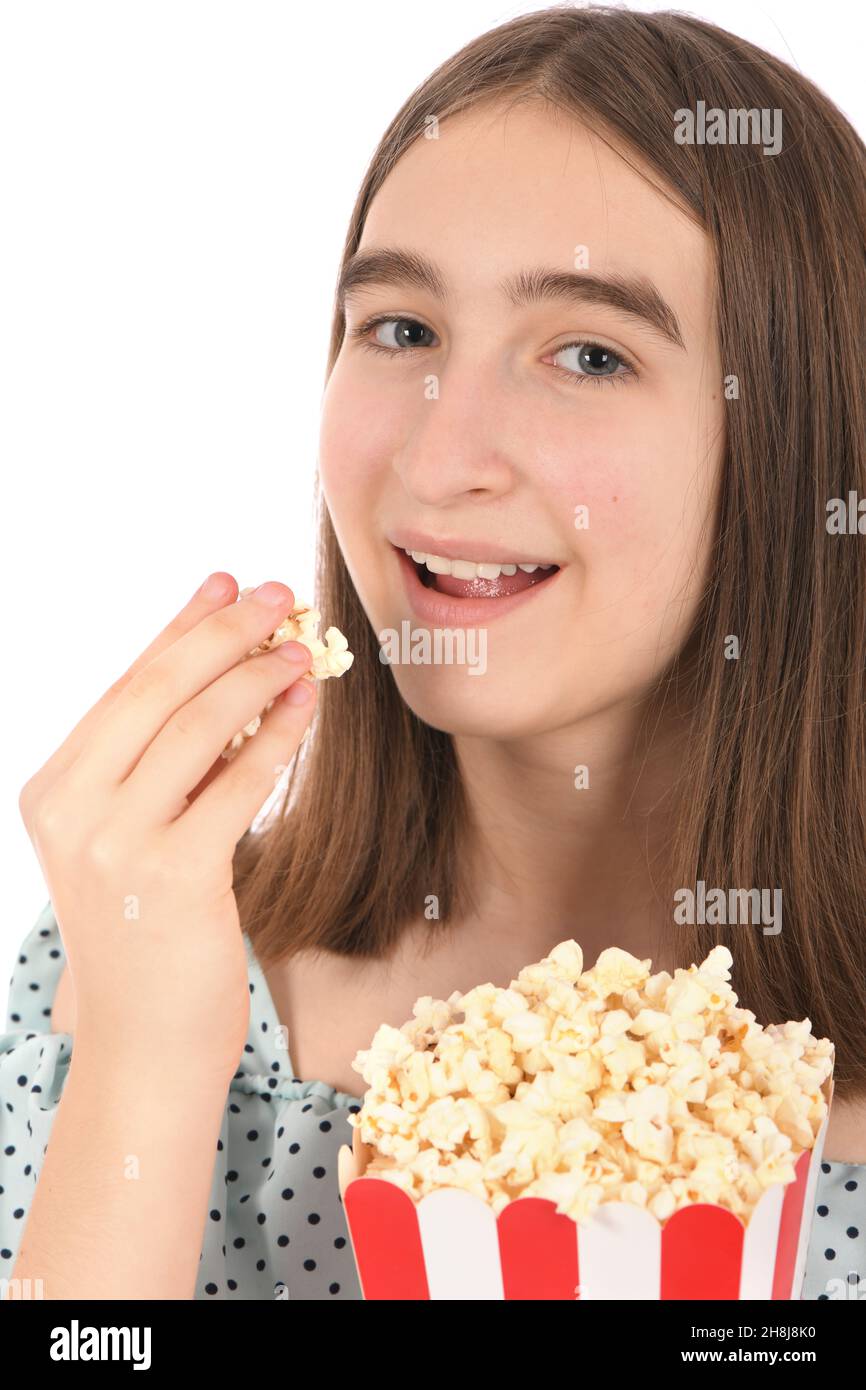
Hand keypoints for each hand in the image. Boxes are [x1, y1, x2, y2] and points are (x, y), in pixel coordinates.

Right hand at [18, 574, 316, 1084]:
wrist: (147, 1042)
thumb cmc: (152, 935)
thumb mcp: (140, 837)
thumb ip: (168, 765)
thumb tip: (232, 672)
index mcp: (53, 789)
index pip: (126, 687)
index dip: (180, 626)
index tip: (226, 581)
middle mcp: (70, 810)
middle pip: (155, 691)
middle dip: (222, 632)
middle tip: (277, 594)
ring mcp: (114, 844)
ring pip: (196, 727)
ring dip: (256, 676)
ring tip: (302, 647)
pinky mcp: (171, 877)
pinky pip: (237, 783)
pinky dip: (278, 736)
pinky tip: (307, 705)